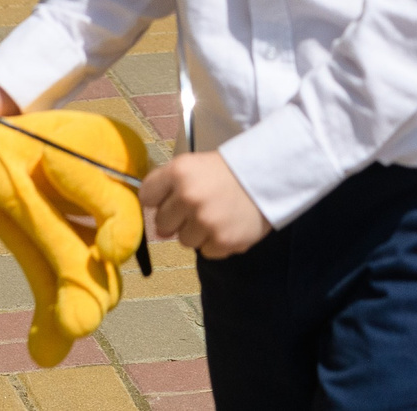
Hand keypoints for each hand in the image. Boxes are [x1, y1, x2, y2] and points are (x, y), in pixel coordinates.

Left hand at [141, 151, 270, 258]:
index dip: (159, 198)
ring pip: (183, 240)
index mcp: (179, 172)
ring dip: (197, 231)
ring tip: (218, 214)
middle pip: (162, 223)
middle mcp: (189, 197)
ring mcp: (206, 221)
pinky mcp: (222, 241)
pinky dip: (216, 242)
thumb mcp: (195, 166)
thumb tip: (159, 232)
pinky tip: (229, 224)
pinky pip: (205, 251)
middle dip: (178, 217)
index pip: (146, 196)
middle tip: (200, 205)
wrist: (269, 176)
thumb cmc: (227, 171)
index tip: (173, 195)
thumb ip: (169, 190)